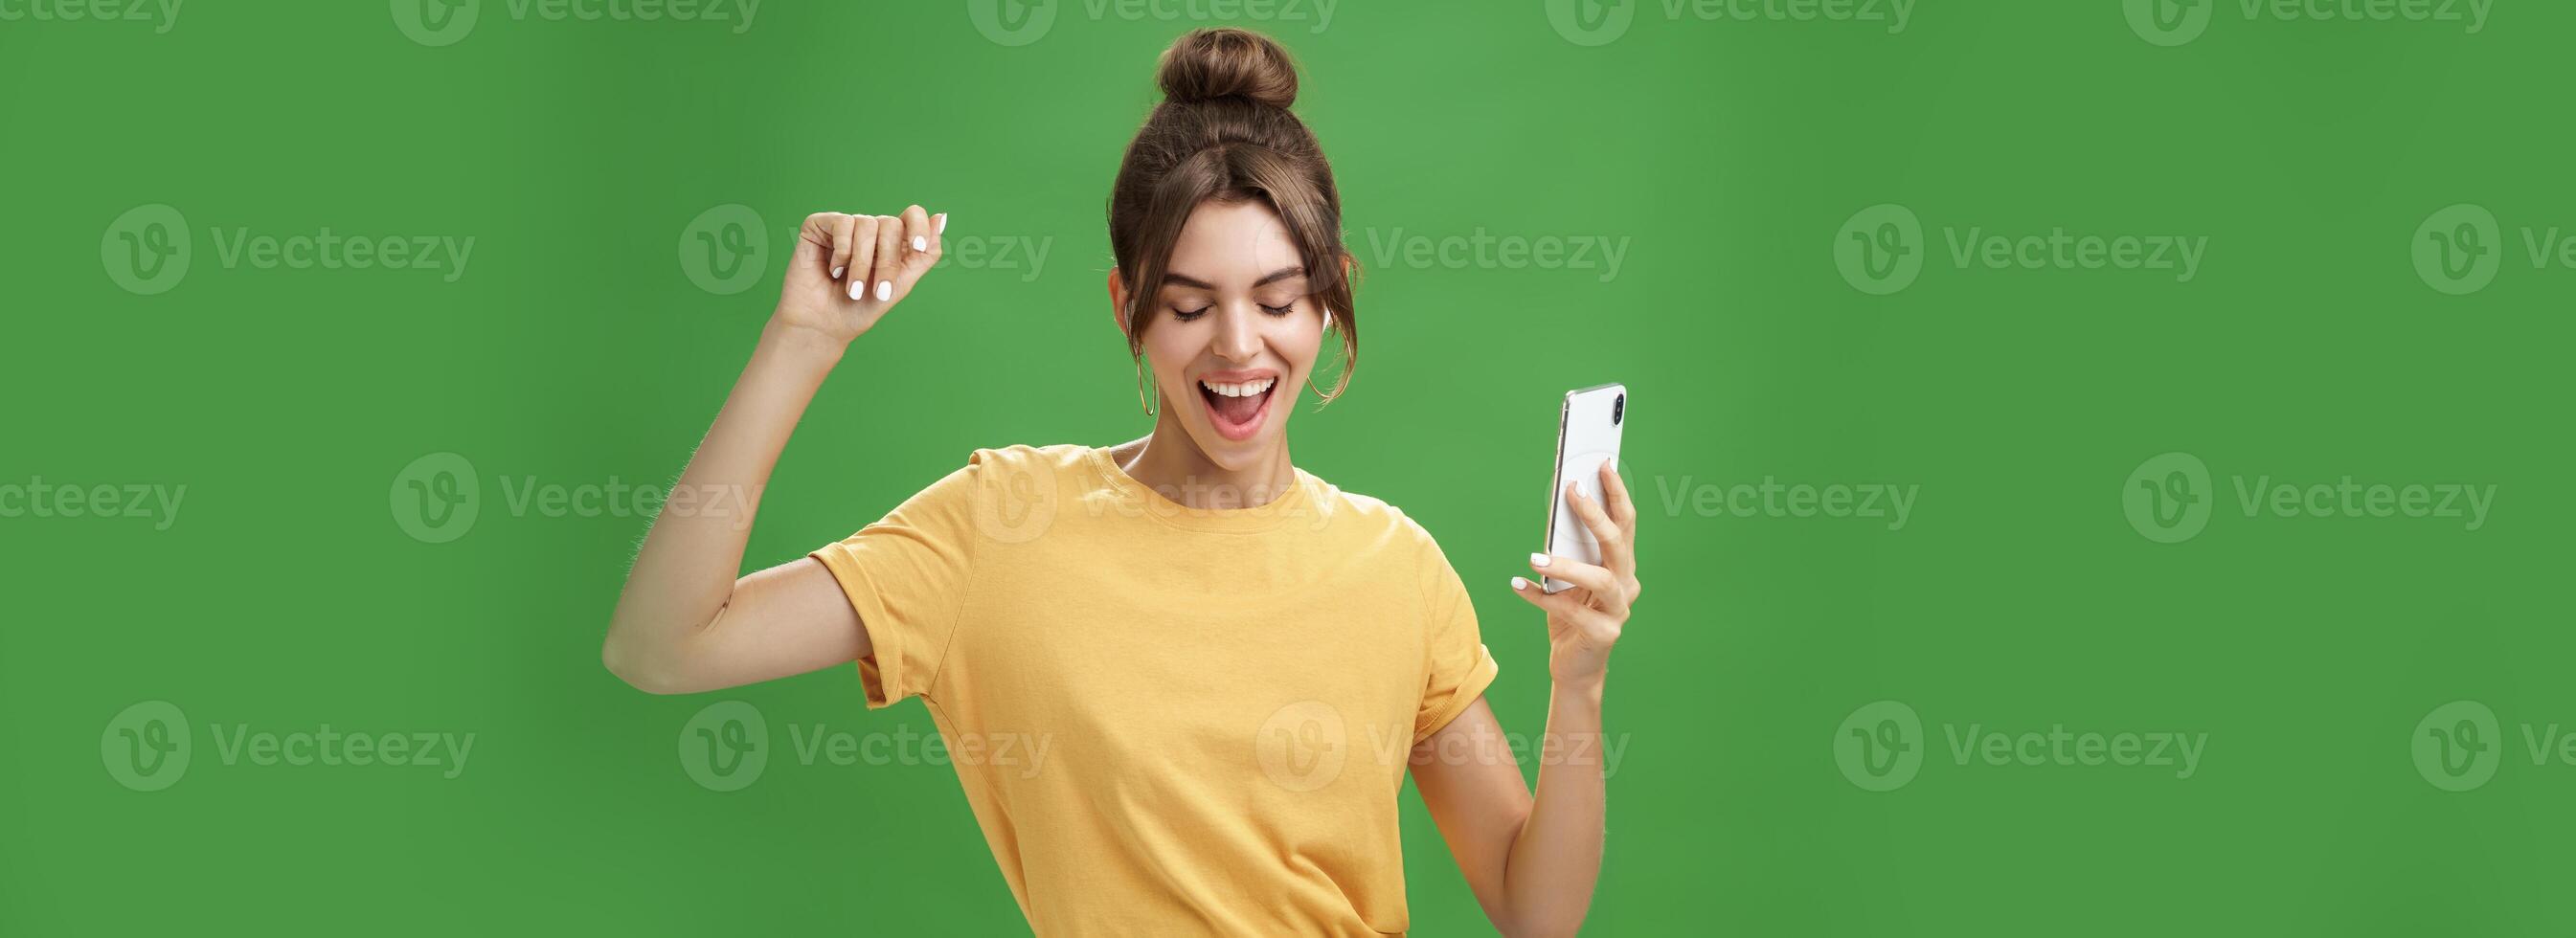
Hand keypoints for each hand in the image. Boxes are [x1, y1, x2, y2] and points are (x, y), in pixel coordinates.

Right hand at [771, 206, 944, 344]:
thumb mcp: (901, 284)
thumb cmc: (860, 309)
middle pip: (891, 224)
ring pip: (867, 224)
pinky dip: (842, 252)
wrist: (823, 326)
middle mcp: (868, 229)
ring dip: (862, 263)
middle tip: (879, 291)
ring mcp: (844, 226)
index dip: (917, 225)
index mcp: (890, 242)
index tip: (918, 246)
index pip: (911, 215)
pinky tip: (833, 271)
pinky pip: (842, 223)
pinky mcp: (819, 225)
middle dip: (887, 261)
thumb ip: (924, 254)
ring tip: (853, 289)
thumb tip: (941, 216)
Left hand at [1511, 459, 1640, 686]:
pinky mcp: (1603, 635)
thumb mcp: (1569, 579)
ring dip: (1567, 565)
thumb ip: (1568, 550)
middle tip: (1571, 491)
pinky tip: (1518, 585)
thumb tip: (1553, 512)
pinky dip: (1541, 598)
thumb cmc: (1571, 615)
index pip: (1626, 522)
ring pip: (1600, 579)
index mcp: (1622, 565)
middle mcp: (1627, 584)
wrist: (1575, 667)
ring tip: (1535, 556)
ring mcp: (1618, 611)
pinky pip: (1570, 612)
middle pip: (1618, 544)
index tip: (1602, 464)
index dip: (1616, 493)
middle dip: (1596, 515)